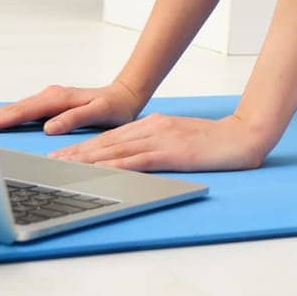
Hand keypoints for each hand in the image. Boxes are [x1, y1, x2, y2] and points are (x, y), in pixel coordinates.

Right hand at [0, 79, 145, 134]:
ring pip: (17, 108)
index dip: (3, 120)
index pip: (24, 111)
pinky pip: (23, 110)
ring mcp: (48, 99)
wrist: (123, 96)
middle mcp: (50, 96)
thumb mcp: (99, 113)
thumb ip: (75, 119)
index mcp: (58, 99)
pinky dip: (8, 116)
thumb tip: (50, 126)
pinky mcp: (49, 104)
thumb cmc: (113, 107)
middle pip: (15, 108)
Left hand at [47, 112, 267, 172]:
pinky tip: (101, 171)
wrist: (244, 135)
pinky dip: (116, 166)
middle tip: (52, 163)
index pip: (113, 137)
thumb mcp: (181, 138)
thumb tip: (138, 154)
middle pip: (108, 142)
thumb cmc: (215, 141)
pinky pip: (138, 160)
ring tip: (66, 168)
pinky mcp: (171, 152)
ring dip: (88, 160)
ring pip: (117, 150)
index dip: (86, 147)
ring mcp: (161, 138)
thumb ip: (159, 143)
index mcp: (154, 124)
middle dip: (78, 153)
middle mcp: (153, 127)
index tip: (64, 155)